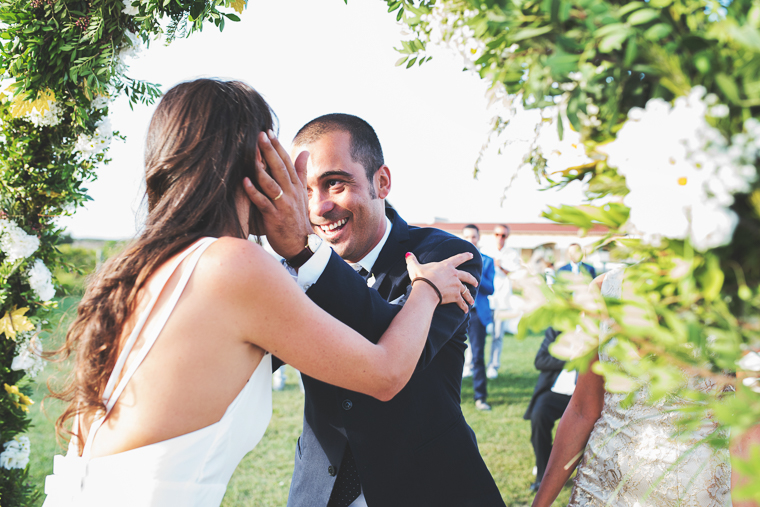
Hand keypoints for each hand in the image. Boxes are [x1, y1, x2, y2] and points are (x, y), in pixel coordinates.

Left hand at [243, 131, 312, 258]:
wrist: (301, 244)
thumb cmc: (297, 218)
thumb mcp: (302, 193)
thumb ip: (301, 172)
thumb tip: (305, 152)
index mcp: (295, 186)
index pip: (287, 162)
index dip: (278, 147)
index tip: (269, 132)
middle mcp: (290, 193)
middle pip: (279, 168)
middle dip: (270, 151)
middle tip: (260, 134)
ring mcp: (283, 205)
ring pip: (271, 183)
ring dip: (261, 168)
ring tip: (252, 154)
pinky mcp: (274, 217)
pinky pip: (263, 202)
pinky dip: (254, 192)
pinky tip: (244, 181)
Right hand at [405, 252, 477, 312]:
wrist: (426, 290)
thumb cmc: (421, 277)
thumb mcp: (415, 267)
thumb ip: (412, 260)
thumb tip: (408, 254)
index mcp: (447, 265)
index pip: (459, 258)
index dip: (466, 256)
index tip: (471, 255)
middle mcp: (455, 275)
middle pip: (467, 276)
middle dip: (472, 279)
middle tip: (476, 282)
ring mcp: (456, 285)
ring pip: (466, 290)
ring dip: (469, 296)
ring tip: (472, 301)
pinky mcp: (455, 296)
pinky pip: (461, 302)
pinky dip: (464, 306)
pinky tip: (465, 310)